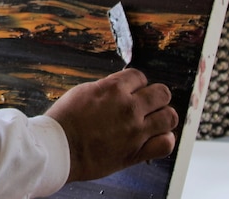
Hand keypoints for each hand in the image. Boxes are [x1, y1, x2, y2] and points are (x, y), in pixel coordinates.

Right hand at [45, 68, 177, 181]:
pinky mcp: (136, 152)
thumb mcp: (82, 92)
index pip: (140, 76)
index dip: (136, 83)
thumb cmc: (65, 121)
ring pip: (169, 117)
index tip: (133, 89)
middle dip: (155, 96)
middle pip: (162, 93)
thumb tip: (119, 88)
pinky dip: (164, 139)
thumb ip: (106, 88)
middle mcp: (129, 108)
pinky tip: (155, 137)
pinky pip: (166, 144)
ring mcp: (135, 131)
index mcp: (113, 89)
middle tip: (148, 103)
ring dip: (163, 116)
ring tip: (154, 120)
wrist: (59, 148)